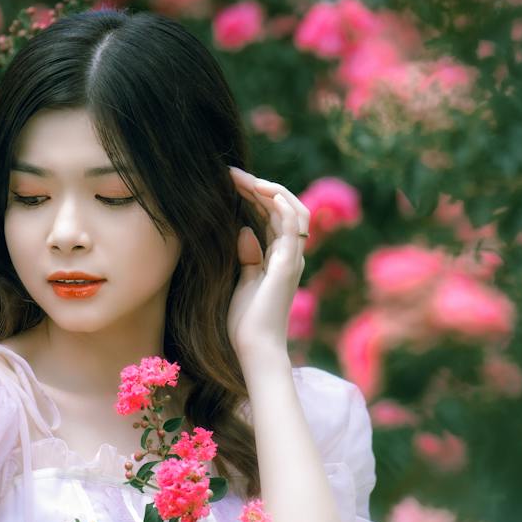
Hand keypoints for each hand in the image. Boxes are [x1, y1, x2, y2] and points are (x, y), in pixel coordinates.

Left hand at [225, 165, 309, 365]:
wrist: (256, 349)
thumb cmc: (247, 324)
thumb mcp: (242, 282)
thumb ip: (247, 257)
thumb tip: (243, 230)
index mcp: (280, 259)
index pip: (273, 216)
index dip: (254, 195)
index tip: (228, 182)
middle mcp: (291, 256)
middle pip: (284, 209)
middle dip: (259, 186)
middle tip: (231, 173)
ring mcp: (292, 259)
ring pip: (293, 211)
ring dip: (271, 190)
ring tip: (246, 177)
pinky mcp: (288, 265)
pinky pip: (292, 227)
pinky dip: (282, 205)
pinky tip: (265, 190)